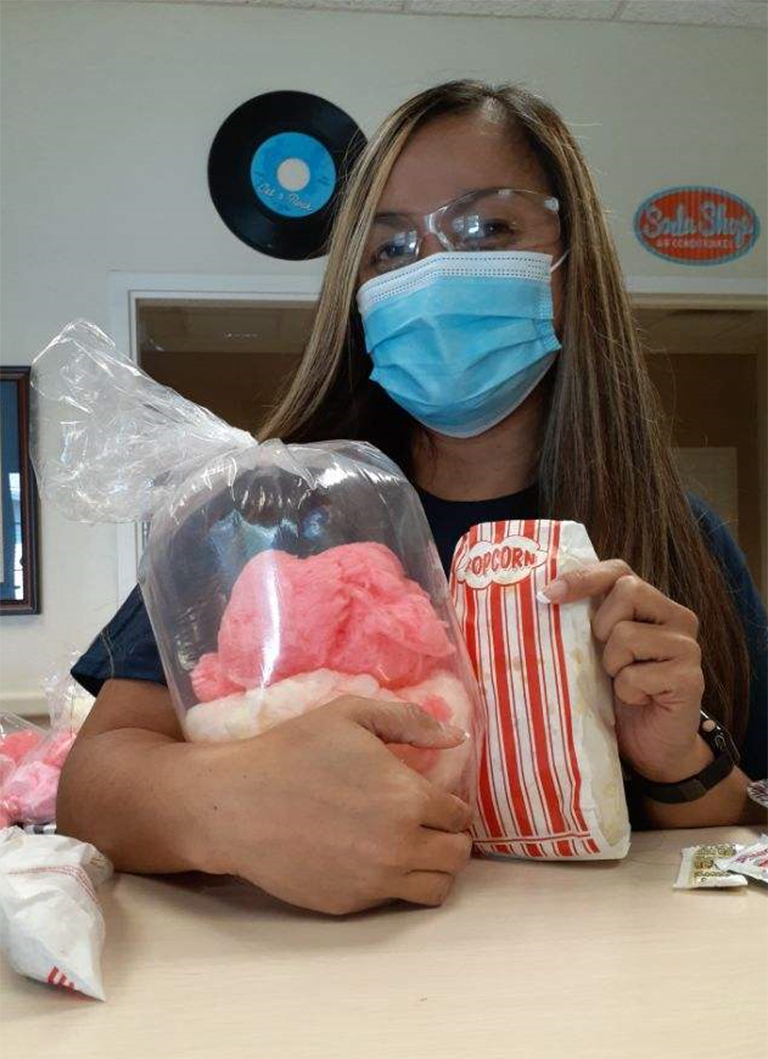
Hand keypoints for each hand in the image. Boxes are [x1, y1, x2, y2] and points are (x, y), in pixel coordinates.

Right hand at [197, 697, 473, 914]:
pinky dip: (393, 883)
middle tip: (428, 825)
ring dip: (433, 869)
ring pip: (436, 889)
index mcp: (408, 799)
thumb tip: (456, 736)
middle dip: (450, 839)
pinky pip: (393, 901)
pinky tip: (370, 858)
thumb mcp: (351, 715)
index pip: (460, 815)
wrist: (237, 804)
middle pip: (457, 857)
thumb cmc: (294, 751)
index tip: (434, 799)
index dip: (451, 804)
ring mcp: (375, 881)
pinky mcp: (349, 904)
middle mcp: (400, 846)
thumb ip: (410, 721)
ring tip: (411, 848)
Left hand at [541, 560, 710, 782]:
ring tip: (623, 681)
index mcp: (653, 604)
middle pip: (627, 591)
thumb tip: (543, 596)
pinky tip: (639, 700)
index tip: (547, 594)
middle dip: (602, 627)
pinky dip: (626, 692)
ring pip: (626, 635)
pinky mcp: (689, 678)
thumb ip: (586, 620)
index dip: (583, 577)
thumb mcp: (597, 650)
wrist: (652, 746)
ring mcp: (687, 647)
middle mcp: (677, 616)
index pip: (619, 571)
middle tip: (606, 658)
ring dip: (612, 666)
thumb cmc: (619, 692)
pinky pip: (635, 675)